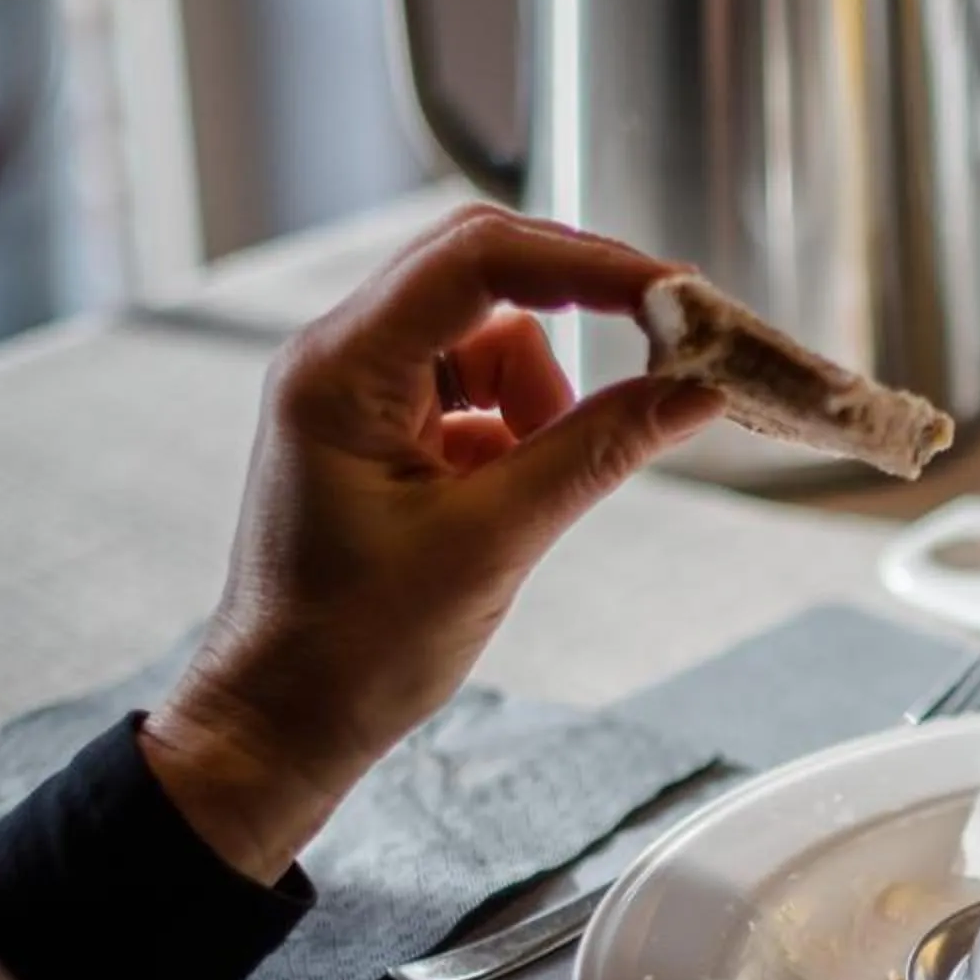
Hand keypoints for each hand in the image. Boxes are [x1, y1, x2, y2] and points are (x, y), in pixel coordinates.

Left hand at [141, 206, 721, 882]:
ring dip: (545, 392)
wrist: (285, 719)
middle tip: (673, 342)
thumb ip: (596, 451)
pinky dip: (522, 426)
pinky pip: (479, 386)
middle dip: (582, 304)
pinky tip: (510, 496)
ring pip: (492, 334)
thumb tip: (695, 391)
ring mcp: (360, 388)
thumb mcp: (494, 543)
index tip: (676, 295)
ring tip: (537, 489)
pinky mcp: (385, 425)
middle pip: (485, 270)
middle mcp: (340, 356)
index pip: (478, 259)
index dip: (588, 264)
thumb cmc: (353, 648)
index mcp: (340, 370)